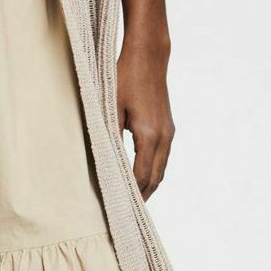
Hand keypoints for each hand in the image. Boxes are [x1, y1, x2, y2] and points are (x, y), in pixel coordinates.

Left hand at [116, 39, 173, 200]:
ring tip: (134, 202)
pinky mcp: (168, 127)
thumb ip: (108, 135)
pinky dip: (153, 172)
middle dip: (142, 197)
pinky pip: (162, 158)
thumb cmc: (125, 77)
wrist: (149, 56)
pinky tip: (142, 178)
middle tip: (127, 215)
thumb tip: (102, 161)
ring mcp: (169, 132)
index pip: (141, 176)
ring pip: (161, 170)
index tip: (118, 208)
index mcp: (149, 135)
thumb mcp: (110, 106)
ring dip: (149, 186)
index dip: (131, 195)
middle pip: (155, 179)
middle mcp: (164, 137)